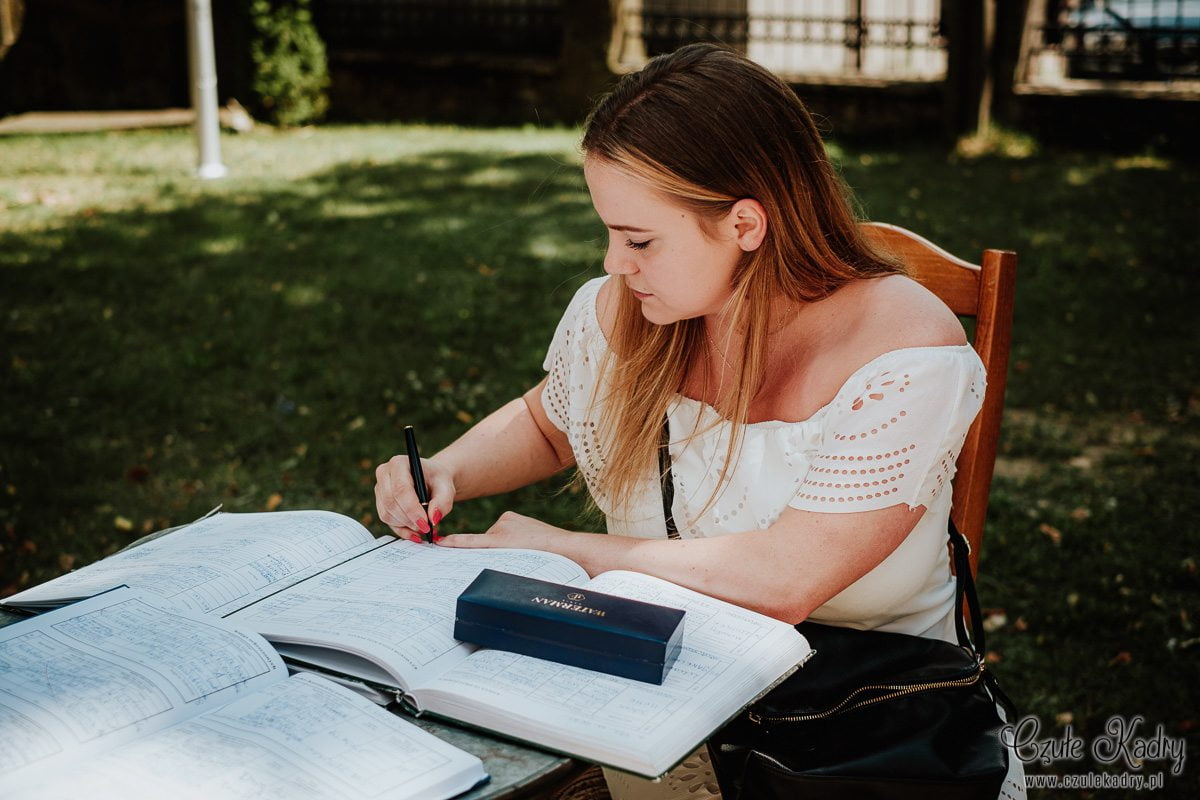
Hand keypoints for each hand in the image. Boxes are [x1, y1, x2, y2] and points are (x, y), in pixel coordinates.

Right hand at [374, 455, 455, 540]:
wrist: (432, 480)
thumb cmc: (437, 480)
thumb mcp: (446, 488)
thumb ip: (443, 502)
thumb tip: (433, 518)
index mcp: (399, 463)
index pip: (401, 489)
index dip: (412, 510)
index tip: (425, 524)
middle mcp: (385, 474)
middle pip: (391, 503)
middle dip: (409, 520)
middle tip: (426, 528)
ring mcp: (380, 488)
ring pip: (387, 514)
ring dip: (406, 525)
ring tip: (424, 527)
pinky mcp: (380, 502)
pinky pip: (387, 520)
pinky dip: (402, 529)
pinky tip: (415, 531)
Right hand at [437, 511, 566, 549]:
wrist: (566, 548)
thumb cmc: (544, 560)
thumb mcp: (515, 564)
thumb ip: (496, 559)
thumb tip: (483, 554)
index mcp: (501, 540)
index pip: (471, 542)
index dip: (454, 543)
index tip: (439, 542)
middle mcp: (502, 528)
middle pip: (484, 542)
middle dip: (489, 550)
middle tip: (510, 558)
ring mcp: (507, 521)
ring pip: (494, 536)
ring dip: (502, 544)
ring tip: (523, 552)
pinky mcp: (511, 517)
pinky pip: (501, 528)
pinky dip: (507, 535)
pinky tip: (524, 542)